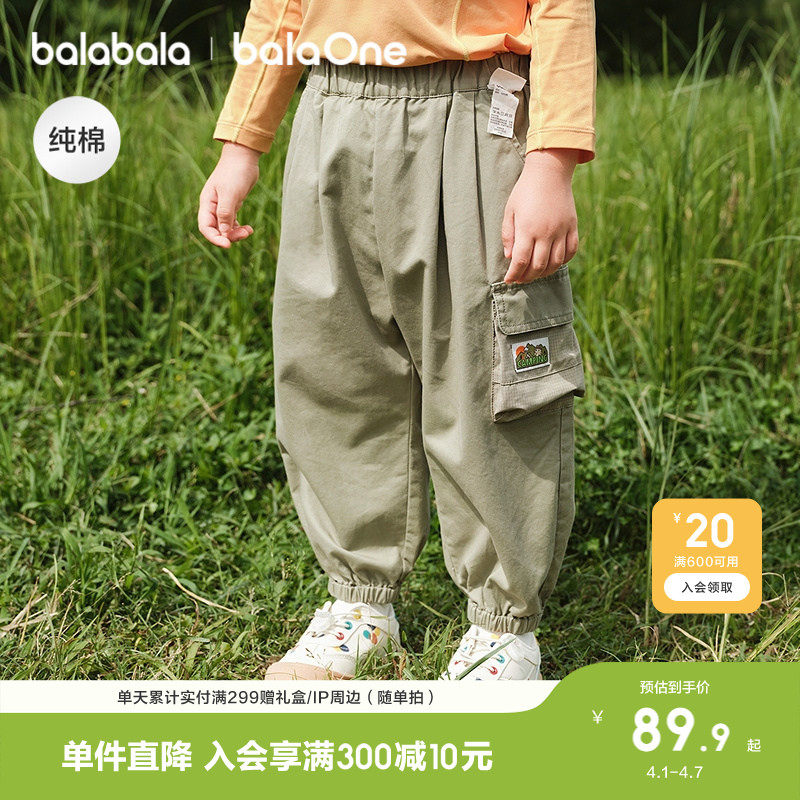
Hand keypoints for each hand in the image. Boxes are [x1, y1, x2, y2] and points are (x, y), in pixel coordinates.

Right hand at [198, 142, 260, 247]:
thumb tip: (223, 232)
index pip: (205, 227)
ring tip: (248, 231)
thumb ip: (225, 213)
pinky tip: (249, 228)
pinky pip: (233, 222)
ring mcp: (222, 206)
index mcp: (207, 203)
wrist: (243, 157)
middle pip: (216, 230)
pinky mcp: (233, 205)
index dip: (214, 238)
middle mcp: (213, 207)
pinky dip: (240, 227)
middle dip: (228, 236)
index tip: (227, 244)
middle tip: (244, 234)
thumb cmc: (234, 172)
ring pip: (226, 228)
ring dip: (236, 233)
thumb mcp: (230, 193)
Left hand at [501, 148, 579, 282]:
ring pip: (556, 262)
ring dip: (545, 273)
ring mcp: (562, 230)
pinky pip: (571, 251)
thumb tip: (510, 257)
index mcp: (528, 229)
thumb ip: (508, 235)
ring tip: (535, 274)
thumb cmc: (525, 191)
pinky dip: (562, 261)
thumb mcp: (510, 211)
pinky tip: (553, 263)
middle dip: (527, 277)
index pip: (521, 261)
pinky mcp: (572, 226)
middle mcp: (546, 232)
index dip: (514, 274)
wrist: (549, 172)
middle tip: (520, 279)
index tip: (508, 279)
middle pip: (538, 265)